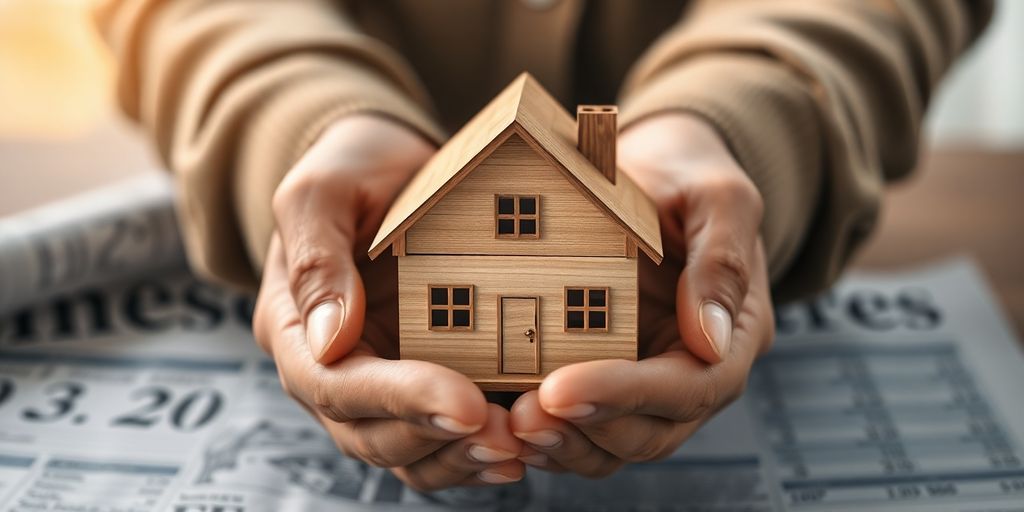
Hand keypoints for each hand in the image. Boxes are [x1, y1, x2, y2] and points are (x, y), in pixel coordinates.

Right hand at [253, 116, 524, 489]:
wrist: (389, 167)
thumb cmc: (353, 169)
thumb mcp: (324, 190)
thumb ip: (316, 257)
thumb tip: (328, 341)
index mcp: (294, 327)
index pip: (335, 385)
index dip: (400, 400)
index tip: (464, 403)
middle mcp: (331, 369)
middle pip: (369, 434)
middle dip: (437, 441)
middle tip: (505, 436)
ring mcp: (378, 381)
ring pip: (406, 451)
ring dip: (460, 459)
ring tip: (518, 449)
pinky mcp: (422, 382)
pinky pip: (440, 438)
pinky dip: (475, 450)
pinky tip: (522, 446)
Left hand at [510, 113, 774, 475]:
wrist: (655, 175)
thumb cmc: (688, 180)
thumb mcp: (717, 196)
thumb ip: (722, 259)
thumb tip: (712, 340)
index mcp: (732, 334)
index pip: (690, 388)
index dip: (625, 395)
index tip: (562, 390)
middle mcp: (692, 372)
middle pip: (650, 433)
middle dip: (586, 431)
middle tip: (523, 416)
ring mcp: (647, 381)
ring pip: (613, 444)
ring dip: (563, 445)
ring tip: (509, 427)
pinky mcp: (605, 379)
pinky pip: (581, 428)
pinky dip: (546, 434)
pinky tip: (504, 422)